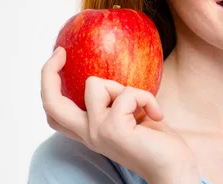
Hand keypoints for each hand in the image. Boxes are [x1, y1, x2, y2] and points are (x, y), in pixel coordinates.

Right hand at [41, 47, 200, 182]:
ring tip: (142, 106)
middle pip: (51, 102)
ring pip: (96, 84)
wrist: (174, 169)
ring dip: (125, 88)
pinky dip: (146, 98)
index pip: (55, 111)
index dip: (48, 83)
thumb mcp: (129, 115)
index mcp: (89, 130)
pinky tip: (156, 115)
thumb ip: (114, 101)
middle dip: (48, 71)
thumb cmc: (157, 141)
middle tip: (61, 52)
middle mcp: (88, 133)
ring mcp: (97, 131)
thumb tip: (110, 75)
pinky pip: (127, 93)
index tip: (60, 57)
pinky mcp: (113, 129)